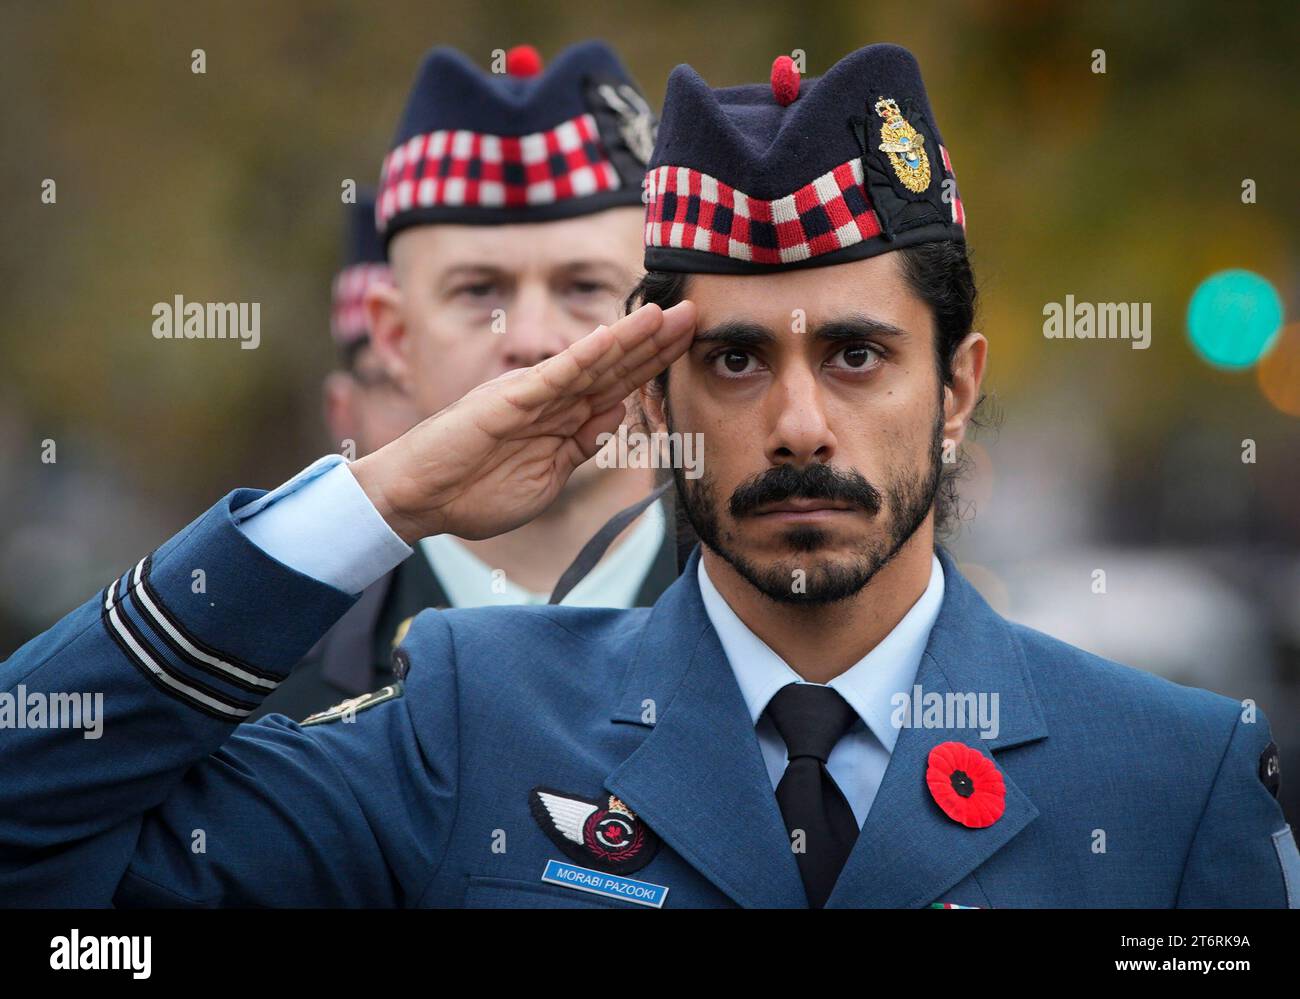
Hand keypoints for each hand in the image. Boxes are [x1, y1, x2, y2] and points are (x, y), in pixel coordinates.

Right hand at [350, 300, 695, 544]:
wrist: (422, 497)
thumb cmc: (477, 490)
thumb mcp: (547, 476)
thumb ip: (582, 444)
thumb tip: (617, 414)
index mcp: (562, 417)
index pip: (618, 385)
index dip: (653, 364)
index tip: (689, 343)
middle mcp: (552, 398)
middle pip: (614, 366)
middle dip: (655, 342)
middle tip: (695, 312)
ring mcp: (532, 396)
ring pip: (591, 363)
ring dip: (629, 339)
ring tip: (665, 316)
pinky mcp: (509, 401)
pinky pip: (554, 377)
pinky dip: (583, 357)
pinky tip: (612, 338)